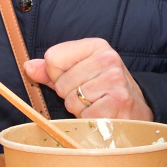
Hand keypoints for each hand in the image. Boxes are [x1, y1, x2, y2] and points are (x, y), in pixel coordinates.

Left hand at [23, 38, 151, 119]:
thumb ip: (52, 70)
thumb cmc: (103, 90)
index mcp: (96, 46)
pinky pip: (84, 115)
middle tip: (88, 97)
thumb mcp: (79, 72)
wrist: (138, 111)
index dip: (57, 76)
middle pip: (60, 82)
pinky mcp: (118, 102)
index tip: (75, 80)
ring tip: (96, 105)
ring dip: (79, 109)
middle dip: (69, 95)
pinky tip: (102, 114)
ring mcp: (114, 80)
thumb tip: (28, 67)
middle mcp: (108, 58)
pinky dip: (89, 120)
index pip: (53, 58)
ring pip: (71, 100)